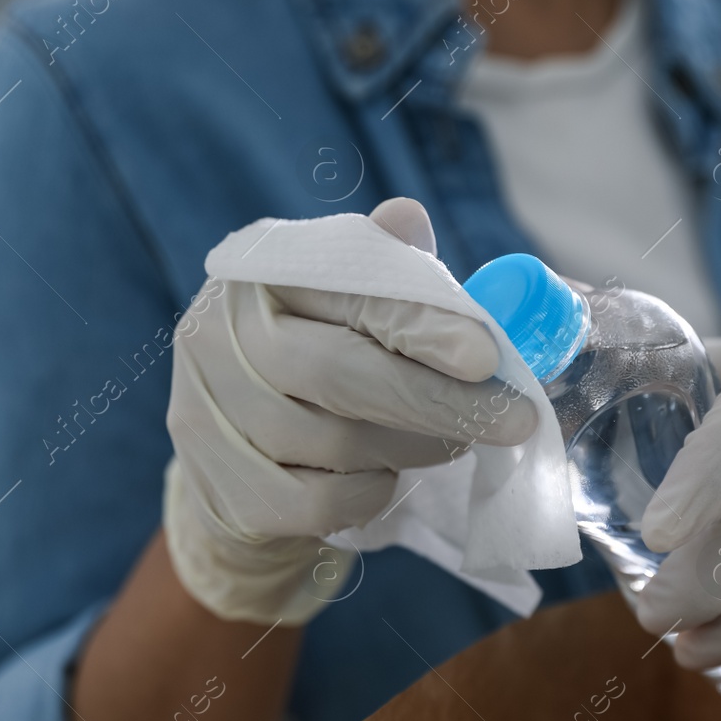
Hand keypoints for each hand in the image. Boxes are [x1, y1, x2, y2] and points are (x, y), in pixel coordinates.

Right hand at [162, 199, 534, 625]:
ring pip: (336, 444)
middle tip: (512, 421)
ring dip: (415, 448)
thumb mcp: (344, 304)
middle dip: (439, 402)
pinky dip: (370, 494)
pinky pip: (319, 503)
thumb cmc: (313, 361)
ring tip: (454, 442)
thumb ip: (382, 271)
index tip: (487, 358)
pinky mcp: (222, 488)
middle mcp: (218, 336)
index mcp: (260, 274)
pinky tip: (385, 478)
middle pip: (340, 374)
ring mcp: (208, 415)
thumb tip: (407, 217)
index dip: (421, 325)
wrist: (233, 456)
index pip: (348, 292)